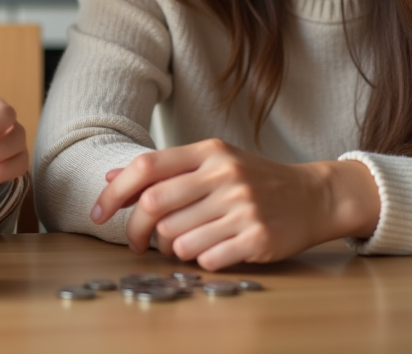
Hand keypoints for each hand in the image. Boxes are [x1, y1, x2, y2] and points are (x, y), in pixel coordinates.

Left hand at [90, 139, 379, 269]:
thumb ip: (165, 170)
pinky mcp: (257, 238)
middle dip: (135, 230)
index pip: (147, 167)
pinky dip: (200, 260)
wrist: (313, 196)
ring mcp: (243, 207)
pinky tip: (212, 250)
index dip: (115, 192)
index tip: (98, 213)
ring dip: (172, 248)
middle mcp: (225, 176)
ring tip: (186, 242)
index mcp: (209, 152)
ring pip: (178, 238)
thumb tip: (112, 177)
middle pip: (155, 206)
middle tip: (135, 243)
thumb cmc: (254, 179)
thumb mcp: (212, 162)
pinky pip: (207, 258)